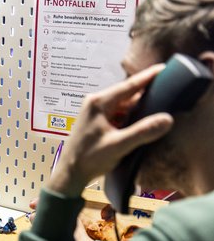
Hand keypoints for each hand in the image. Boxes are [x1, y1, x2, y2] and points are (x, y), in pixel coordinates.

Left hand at [48, 64, 173, 196]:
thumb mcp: (118, 146)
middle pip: (127, 93)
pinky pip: (118, 113)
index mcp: (99, 103)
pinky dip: (130, 114)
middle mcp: (95, 102)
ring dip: (139, 105)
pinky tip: (143, 119)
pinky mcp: (96, 121)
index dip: (149, 76)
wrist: (70, 173)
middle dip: (147, 91)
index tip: (166, 67)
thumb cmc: (89, 159)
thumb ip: (142, 132)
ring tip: (161, 103)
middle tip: (169, 88)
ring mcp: (95, 111)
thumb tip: (167, 119)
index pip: (129, 85)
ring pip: (123, 104)